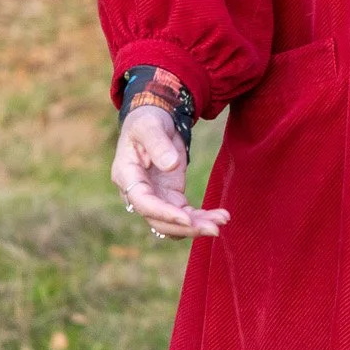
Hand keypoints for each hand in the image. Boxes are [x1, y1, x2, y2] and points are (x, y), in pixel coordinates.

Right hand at [111, 105, 228, 239]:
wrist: (153, 120)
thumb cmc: (147, 121)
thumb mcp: (150, 126)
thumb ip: (157, 144)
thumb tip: (171, 165)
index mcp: (127, 175)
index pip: (143, 202)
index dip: (164, 213)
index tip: (186, 219)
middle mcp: (138, 192)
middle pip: (159, 220)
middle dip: (186, 227)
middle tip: (214, 229)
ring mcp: (154, 196)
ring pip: (173, 222)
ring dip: (196, 226)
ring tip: (222, 221)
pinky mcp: (169, 196)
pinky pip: (183, 214)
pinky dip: (200, 218)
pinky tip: (219, 216)